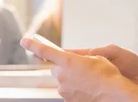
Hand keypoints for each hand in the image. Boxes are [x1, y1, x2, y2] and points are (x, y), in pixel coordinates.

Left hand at [21, 38, 137, 101]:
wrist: (113, 94)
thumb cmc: (107, 75)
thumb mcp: (96, 57)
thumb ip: (81, 58)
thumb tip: (76, 63)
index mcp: (68, 61)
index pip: (45, 51)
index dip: (33, 45)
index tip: (24, 41)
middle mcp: (62, 76)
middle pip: (56, 69)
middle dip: (63, 67)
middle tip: (79, 68)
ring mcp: (64, 89)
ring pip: (62, 81)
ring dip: (71, 79)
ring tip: (88, 80)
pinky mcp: (68, 99)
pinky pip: (68, 90)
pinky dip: (75, 88)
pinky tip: (87, 88)